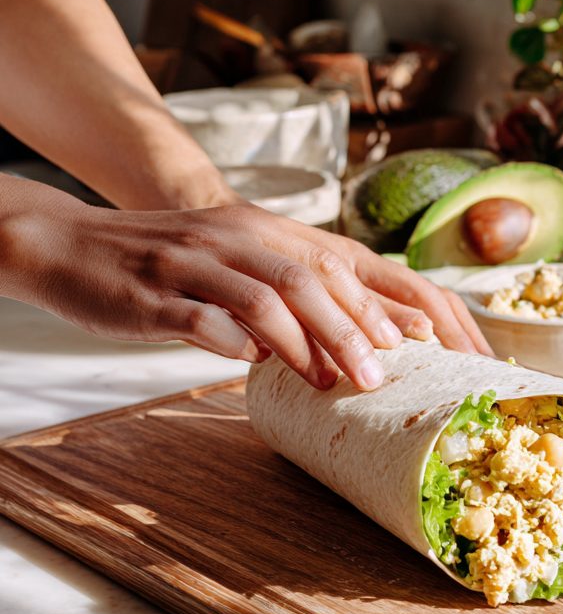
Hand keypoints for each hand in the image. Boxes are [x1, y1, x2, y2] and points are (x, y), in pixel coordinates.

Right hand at [3, 184, 490, 390]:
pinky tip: (252, 366)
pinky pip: (203, 316)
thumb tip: (365, 345)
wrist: (70, 243)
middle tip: (388, 376)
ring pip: (270, 294)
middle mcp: (245, 238)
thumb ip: (301, 300)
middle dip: (361, 328)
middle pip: (320, 278)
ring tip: (337, 380)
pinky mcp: (156, 291)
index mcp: (275, 234)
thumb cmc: (173, 267)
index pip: (356, 266)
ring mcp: (200, 261)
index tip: (440, 347)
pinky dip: (234, 342)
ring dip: (311, 338)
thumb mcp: (244, 269)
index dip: (403, 305)